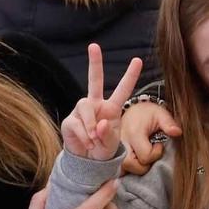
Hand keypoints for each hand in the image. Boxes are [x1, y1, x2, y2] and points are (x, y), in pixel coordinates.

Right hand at [60, 43, 142, 159]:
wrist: (88, 162)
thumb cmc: (103, 149)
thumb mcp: (111, 143)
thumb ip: (108, 134)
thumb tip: (99, 123)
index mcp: (112, 108)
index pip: (123, 89)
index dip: (130, 76)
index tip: (138, 60)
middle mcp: (96, 105)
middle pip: (95, 80)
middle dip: (95, 63)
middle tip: (94, 46)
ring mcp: (82, 111)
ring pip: (85, 105)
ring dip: (91, 125)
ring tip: (94, 140)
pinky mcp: (70, 120)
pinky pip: (77, 123)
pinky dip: (84, 136)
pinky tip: (87, 143)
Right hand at [120, 99, 181, 174]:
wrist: (132, 110)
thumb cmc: (148, 113)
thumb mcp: (160, 114)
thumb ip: (169, 123)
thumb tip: (177, 132)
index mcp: (133, 134)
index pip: (145, 157)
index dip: (156, 153)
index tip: (158, 144)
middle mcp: (121, 144)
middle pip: (132, 166)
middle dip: (145, 164)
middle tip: (150, 151)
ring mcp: (114, 150)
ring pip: (124, 169)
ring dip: (136, 166)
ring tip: (143, 155)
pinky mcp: (112, 154)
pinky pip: (118, 168)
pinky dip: (128, 167)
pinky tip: (135, 159)